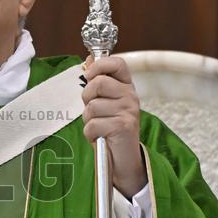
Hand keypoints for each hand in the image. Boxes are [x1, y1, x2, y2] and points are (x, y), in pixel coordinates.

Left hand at [81, 54, 146, 198]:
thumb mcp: (104, 102)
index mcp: (126, 87)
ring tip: (99, 127)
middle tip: (93, 111)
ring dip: (88, 120)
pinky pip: (93, 125)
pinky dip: (90, 134)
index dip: (99, 65)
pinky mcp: (123, 127)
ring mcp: (128, 111)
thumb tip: (89, 58)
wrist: (123, 159)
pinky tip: (100, 137)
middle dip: (87, 98)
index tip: (90, 75)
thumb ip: (98, 82)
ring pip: (92, 107)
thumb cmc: (110, 129)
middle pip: (98, 83)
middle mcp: (130, 96)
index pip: (117, 63)